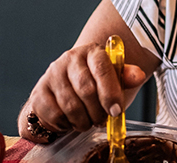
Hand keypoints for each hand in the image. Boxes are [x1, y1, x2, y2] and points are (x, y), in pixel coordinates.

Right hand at [21, 42, 147, 138]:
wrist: (70, 87)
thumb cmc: (97, 84)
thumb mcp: (115, 79)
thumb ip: (126, 77)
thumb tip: (138, 76)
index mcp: (93, 52)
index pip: (103, 69)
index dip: (110, 93)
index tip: (116, 111)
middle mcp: (69, 59)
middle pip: (86, 90)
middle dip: (97, 112)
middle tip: (102, 121)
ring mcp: (52, 74)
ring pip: (70, 106)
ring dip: (83, 121)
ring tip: (87, 121)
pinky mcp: (39, 91)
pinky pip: (53, 115)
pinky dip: (65, 124)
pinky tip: (71, 121)